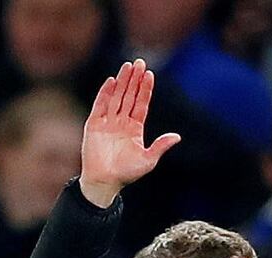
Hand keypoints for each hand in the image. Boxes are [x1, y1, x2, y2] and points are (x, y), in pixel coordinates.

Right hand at [79, 59, 181, 207]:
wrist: (104, 181)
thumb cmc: (127, 173)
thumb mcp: (148, 160)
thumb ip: (160, 146)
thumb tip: (178, 137)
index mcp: (135, 129)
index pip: (141, 104)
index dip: (145, 89)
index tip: (149, 74)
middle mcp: (121, 122)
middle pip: (129, 96)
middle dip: (134, 80)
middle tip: (139, 62)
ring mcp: (107, 122)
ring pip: (116, 97)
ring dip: (122, 82)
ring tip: (128, 66)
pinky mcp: (94, 124)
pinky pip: (100, 105)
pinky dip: (105, 93)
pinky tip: (112, 81)